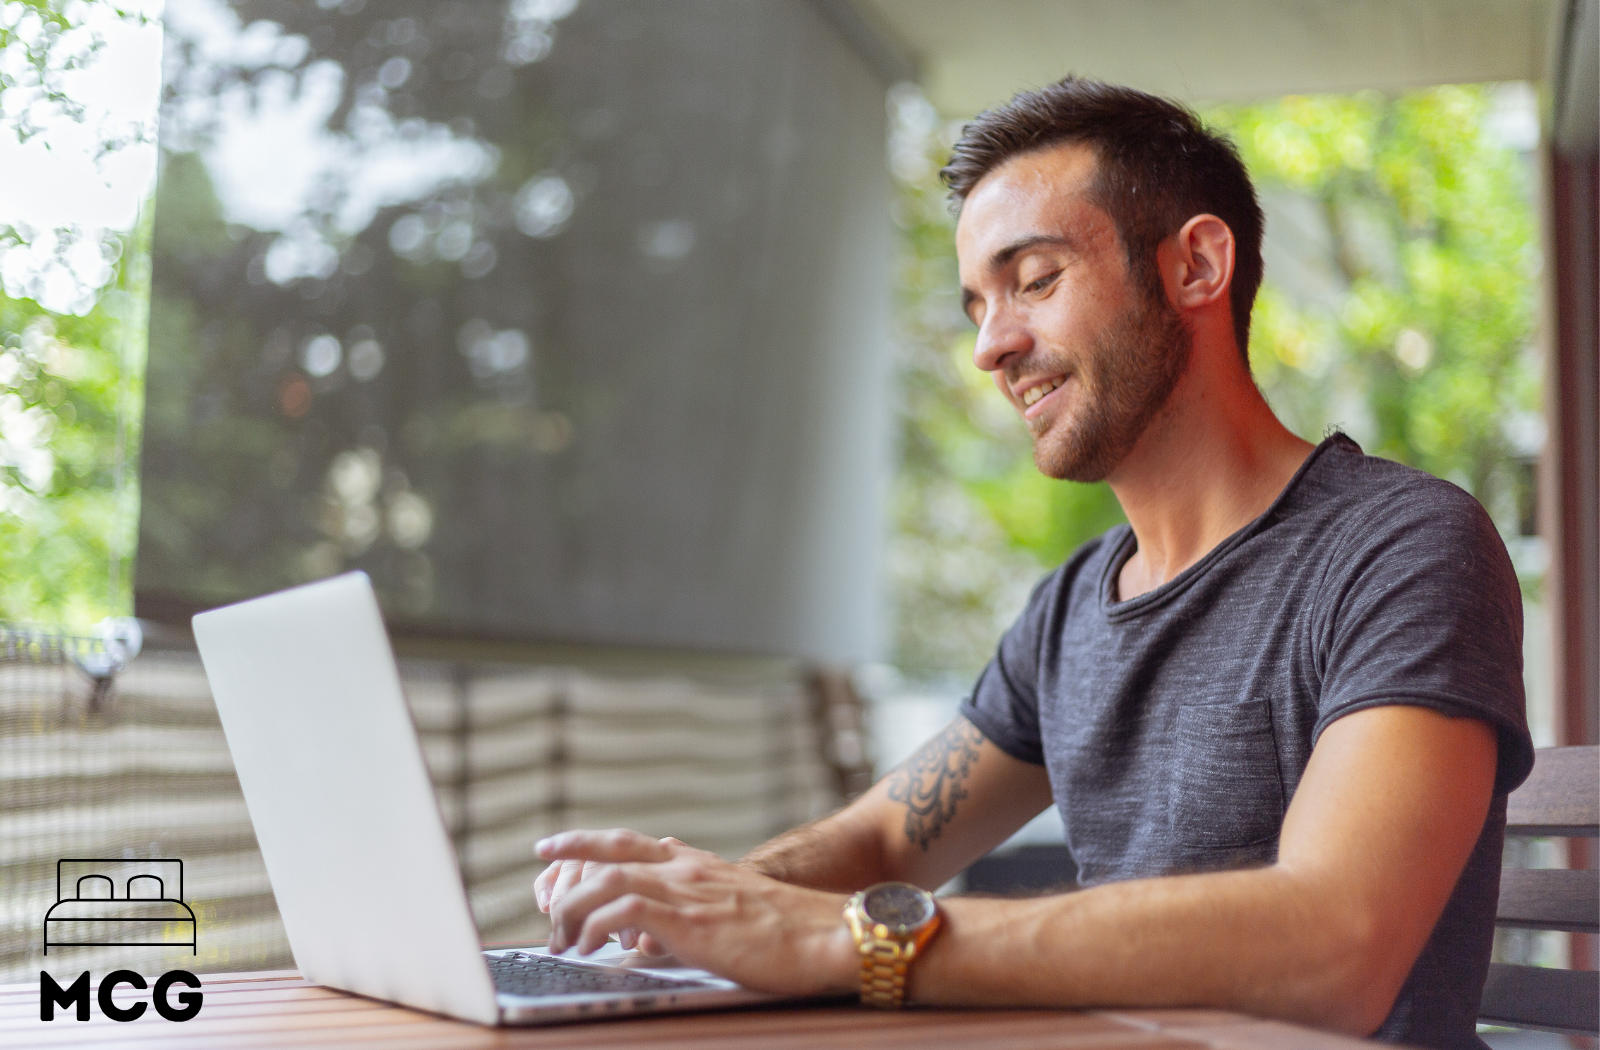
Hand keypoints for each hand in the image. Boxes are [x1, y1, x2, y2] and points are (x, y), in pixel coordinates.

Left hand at [535, 828, 857, 996]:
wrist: (832, 934)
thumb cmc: (797, 932)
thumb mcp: (741, 906)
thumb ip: (705, 901)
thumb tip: (673, 912)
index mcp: (700, 865)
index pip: (630, 842)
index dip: (585, 842)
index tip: (551, 848)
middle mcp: (689, 869)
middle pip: (610, 855)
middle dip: (565, 872)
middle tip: (543, 904)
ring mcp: (688, 891)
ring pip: (607, 881)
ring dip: (574, 909)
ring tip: (562, 938)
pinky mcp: (689, 920)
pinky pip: (623, 912)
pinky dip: (596, 926)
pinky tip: (589, 948)